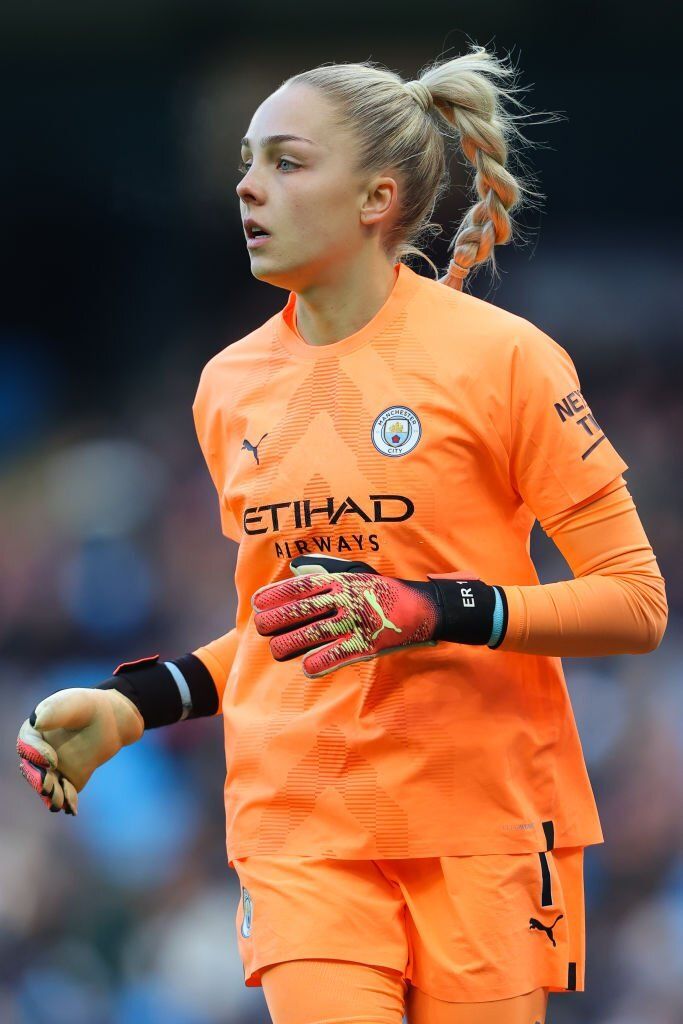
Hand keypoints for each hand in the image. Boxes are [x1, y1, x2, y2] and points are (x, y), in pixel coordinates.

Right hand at [17, 688, 143, 813]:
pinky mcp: (69, 779)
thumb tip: (36, 721)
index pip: (26, 744)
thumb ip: (57, 711)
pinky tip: (73, 809)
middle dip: (38, 780)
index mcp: (35, 731)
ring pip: (47, 785)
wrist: (111, 720)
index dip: (34, 754)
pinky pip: (65, 793)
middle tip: (48, 787)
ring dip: (51, 795)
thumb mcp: (75, 703)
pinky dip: (68, 801)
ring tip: (60, 802)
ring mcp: (53, 769)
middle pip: (33, 769)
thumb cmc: (89, 707)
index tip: (52, 760)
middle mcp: (39, 753)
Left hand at [252, 555, 444, 678]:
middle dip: (277, 619)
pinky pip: (339, 654)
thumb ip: (327, 572)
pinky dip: (321, 661)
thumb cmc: (382, 591)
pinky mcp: (367, 643)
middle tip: (262, 627)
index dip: (276, 595)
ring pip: (315, 633)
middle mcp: (345, 599)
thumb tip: (297, 569)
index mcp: (340, 581)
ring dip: (291, 643)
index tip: (258, 603)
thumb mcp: (356, 574)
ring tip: (276, 650)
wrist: (421, 608)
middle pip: (302, 610)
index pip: (301, 587)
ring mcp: (356, 621)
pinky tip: (307, 667)